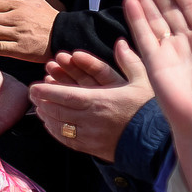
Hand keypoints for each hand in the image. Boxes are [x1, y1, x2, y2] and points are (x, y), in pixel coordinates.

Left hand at [28, 44, 152, 161]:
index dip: (46, 91)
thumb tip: (121, 42)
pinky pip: (67, 140)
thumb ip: (129, 61)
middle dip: (42, 101)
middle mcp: (92, 119)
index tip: (34, 86)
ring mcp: (90, 136)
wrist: (159, 142)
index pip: (65, 96)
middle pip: (57, 110)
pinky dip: (55, 131)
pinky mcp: (92, 148)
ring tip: (39, 107)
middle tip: (33, 94)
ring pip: (59, 126)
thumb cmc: (151, 109)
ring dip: (46, 116)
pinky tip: (51, 124)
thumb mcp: (144, 81)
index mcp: (101, 101)